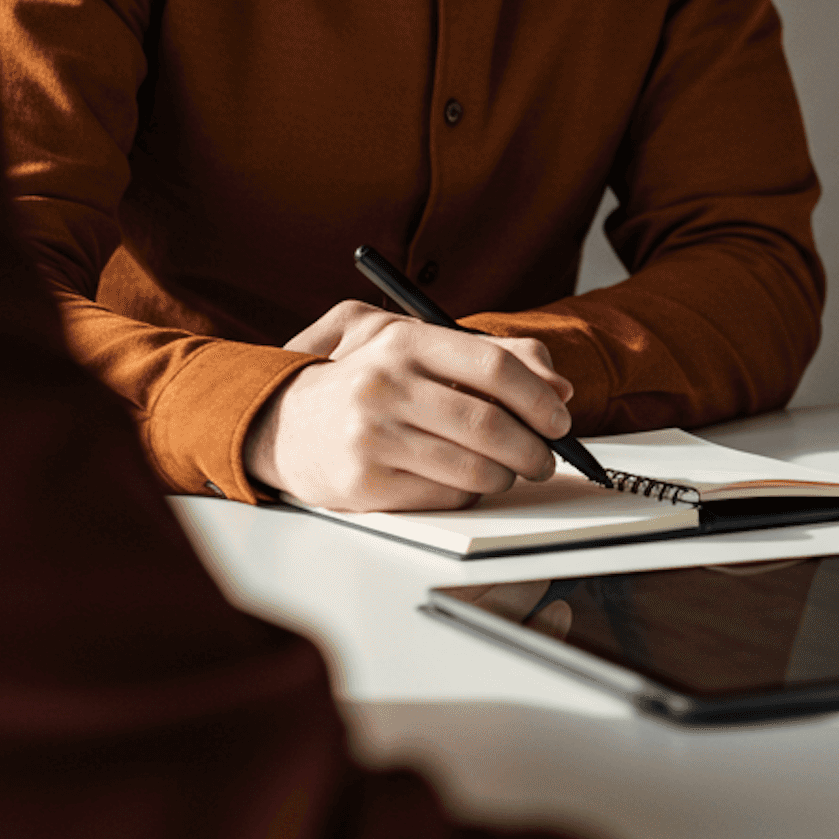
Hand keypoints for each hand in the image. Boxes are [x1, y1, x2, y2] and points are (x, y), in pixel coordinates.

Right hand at [245, 300, 574, 510]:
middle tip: (546, 458)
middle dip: (535, 449)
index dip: (539, 397)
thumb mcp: (413, 343)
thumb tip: (557, 386)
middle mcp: (385, 385)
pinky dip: (470, 493)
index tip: (559, 418)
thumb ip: (488, 354)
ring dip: (507, 475)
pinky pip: (444, 496)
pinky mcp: (365, 483)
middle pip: (490, 425)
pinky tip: (466, 482)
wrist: (279, 421)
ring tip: (511, 470)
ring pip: (473, 467)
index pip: (493, 367)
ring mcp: (373, 436)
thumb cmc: (362, 380)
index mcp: (403, 342)